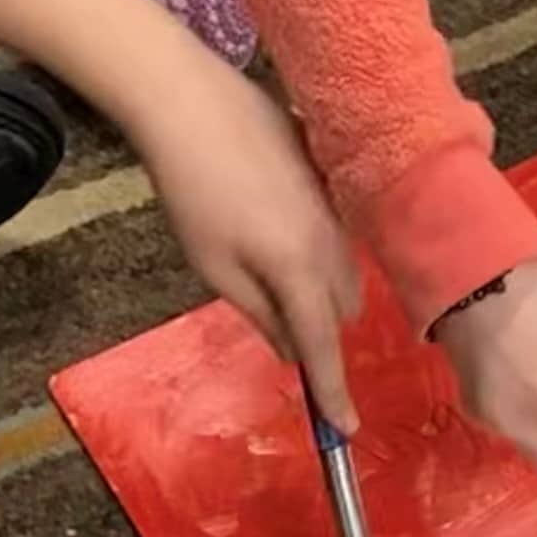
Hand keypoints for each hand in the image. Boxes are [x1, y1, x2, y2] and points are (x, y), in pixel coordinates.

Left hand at [134, 52, 364, 426]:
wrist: (194, 103)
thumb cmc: (193, 193)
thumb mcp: (215, 267)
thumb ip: (260, 314)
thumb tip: (292, 350)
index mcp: (300, 271)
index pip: (323, 347)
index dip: (333, 393)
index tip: (343, 433)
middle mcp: (332, 243)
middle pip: (341, 312)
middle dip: (318, 331)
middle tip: (273, 321)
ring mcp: (336, 208)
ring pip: (342, 272)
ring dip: (316, 290)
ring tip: (262, 265)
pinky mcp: (330, 180)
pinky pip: (335, 235)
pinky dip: (314, 250)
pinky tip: (270, 222)